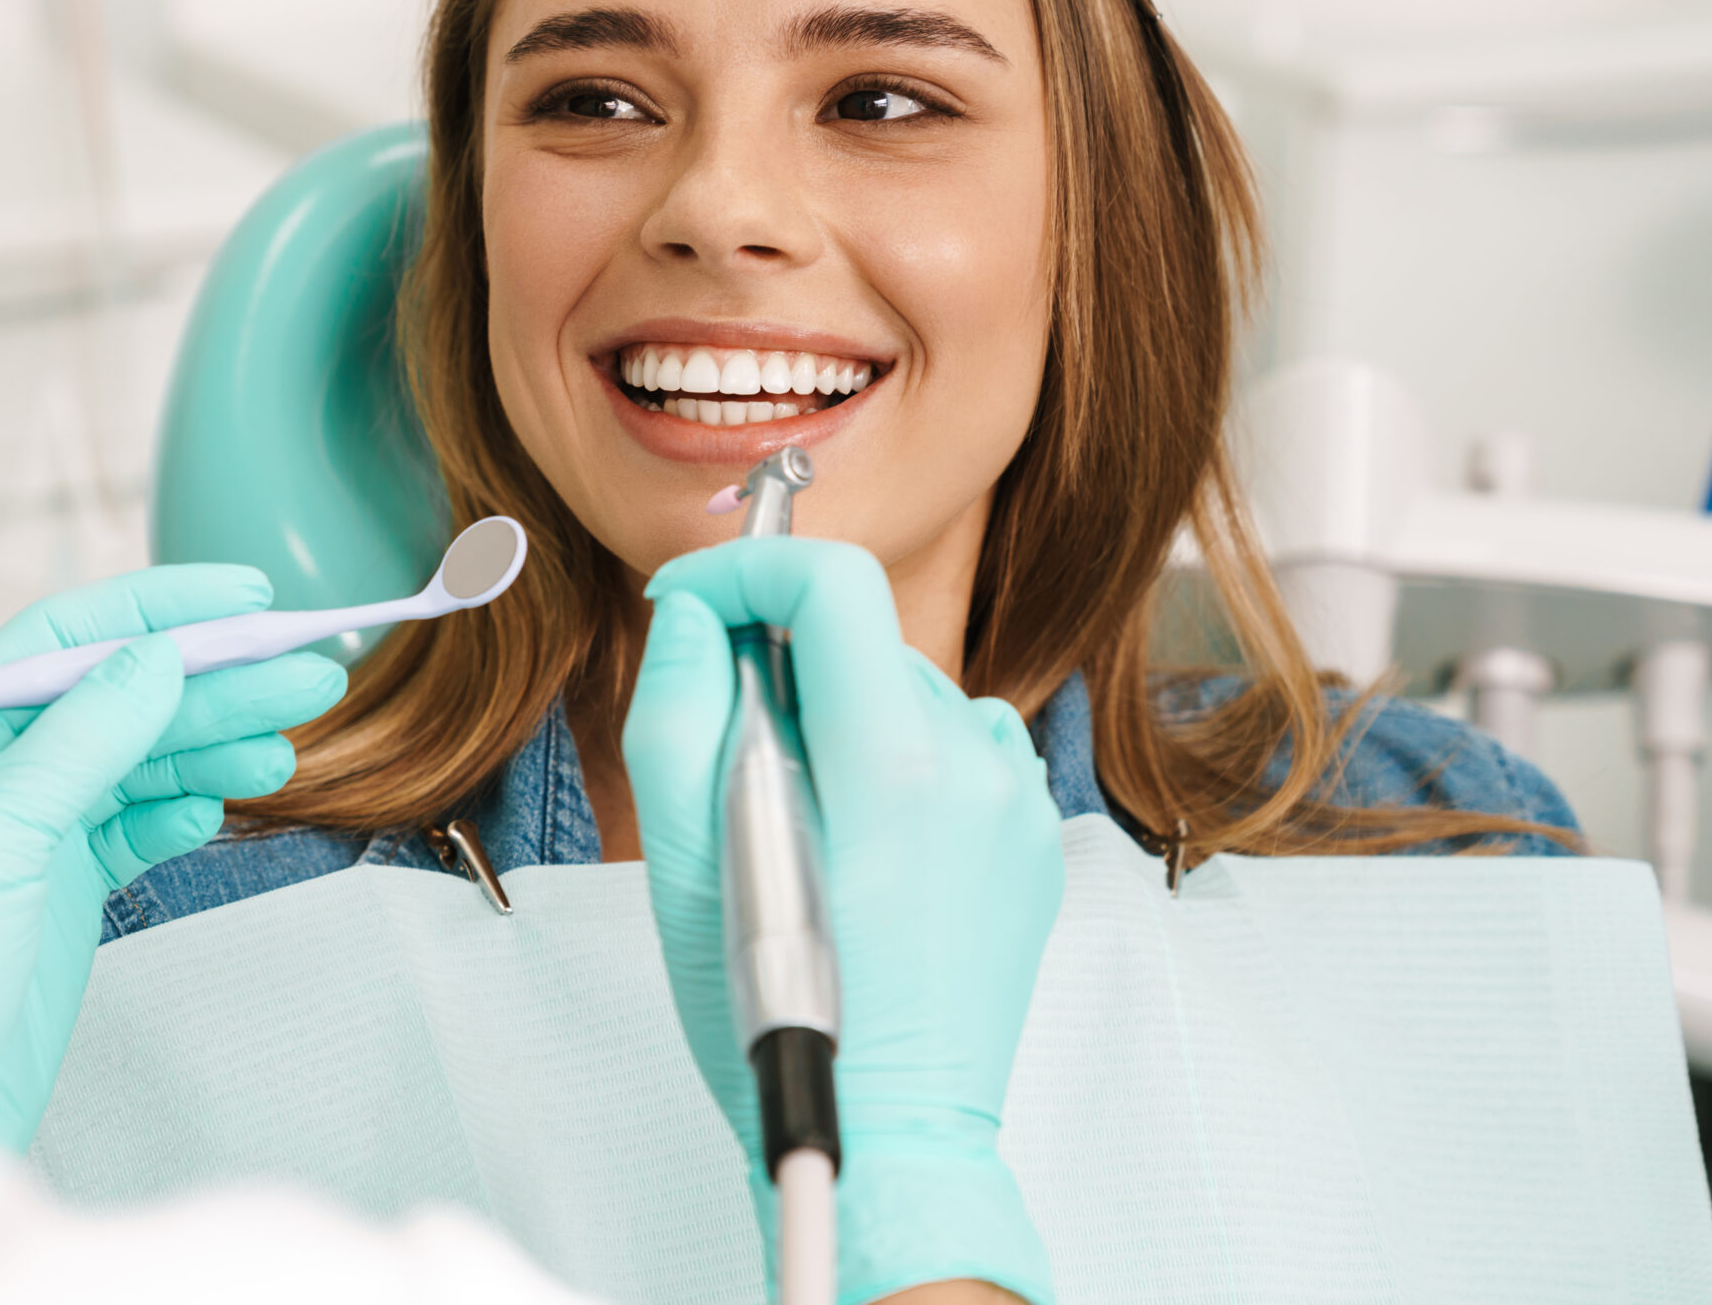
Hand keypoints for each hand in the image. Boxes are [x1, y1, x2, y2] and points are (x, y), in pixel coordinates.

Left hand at [0, 563, 345, 1149]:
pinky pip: (142, 821)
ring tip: (288, 750)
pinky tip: (221, 804)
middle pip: (122, 696)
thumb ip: (83, 736)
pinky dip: (186, 807)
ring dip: (216, 746)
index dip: (159, 608)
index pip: (66, 638)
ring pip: (143, 759)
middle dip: (216, 683)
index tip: (247, 599)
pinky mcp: (66, 887)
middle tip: (311, 676)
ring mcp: (32, 829)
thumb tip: (158, 653)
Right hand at [625, 538, 1061, 1304]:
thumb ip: (680, 713)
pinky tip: (864, 853)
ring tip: (797, 828)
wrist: (888, 1139)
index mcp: (893, 762)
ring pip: (905, 698)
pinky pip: (954, 754)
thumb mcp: (687, 866)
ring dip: (840, 723)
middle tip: (727, 754)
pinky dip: (897, 769)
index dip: (747, 571)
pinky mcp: (1031, 842)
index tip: (691, 605)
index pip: (833, 582)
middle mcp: (975, 763)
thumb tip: (695, 617)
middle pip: (862, 642)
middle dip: (782, 667)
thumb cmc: (776, 1022)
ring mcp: (1016, 803)